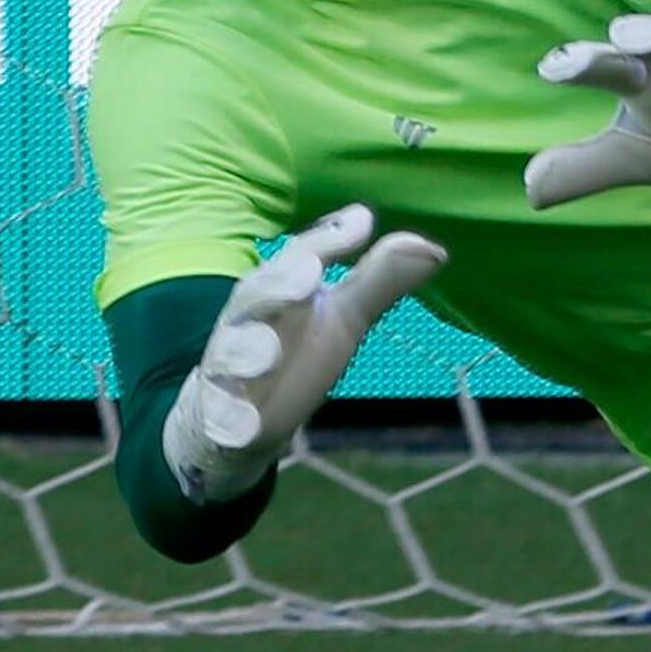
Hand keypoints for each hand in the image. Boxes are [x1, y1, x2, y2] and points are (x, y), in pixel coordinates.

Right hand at [161, 204, 447, 502]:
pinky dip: (227, 420)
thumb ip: (379, 282)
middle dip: (280, 283)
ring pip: (230, 354)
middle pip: (258, 294)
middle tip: (309, 275)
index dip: (328, 240)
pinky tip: (242, 428)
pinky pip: (217, 417)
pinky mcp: (218, 417)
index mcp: (279, 288)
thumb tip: (433, 247)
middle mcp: (248, 321)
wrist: (238, 422)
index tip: (361, 223)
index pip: (302, 256)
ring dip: (246, 352)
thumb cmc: (295, 353)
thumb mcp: (343, 318)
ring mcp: (228, 370)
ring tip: (264, 355)